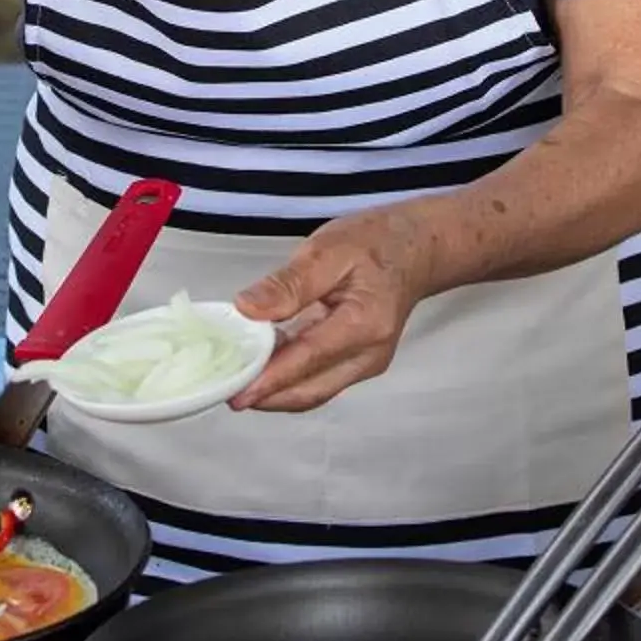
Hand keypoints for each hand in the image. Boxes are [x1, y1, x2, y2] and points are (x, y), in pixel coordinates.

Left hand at [227, 201, 451, 412]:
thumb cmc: (374, 243)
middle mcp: (369, 355)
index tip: (234, 392)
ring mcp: (366, 364)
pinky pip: (319, 381)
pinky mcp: (358, 365)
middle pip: (310, 390)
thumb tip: (247, 309)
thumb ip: (289, 284)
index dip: (269, 378)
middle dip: (266, 397)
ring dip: (275, 393)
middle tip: (224, 392)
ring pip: (314, 392)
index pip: (308, 359)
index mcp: (364, 324)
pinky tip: (262, 367)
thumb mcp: (328, 250)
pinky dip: (289, 381)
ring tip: (236, 382)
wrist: (416, 250)